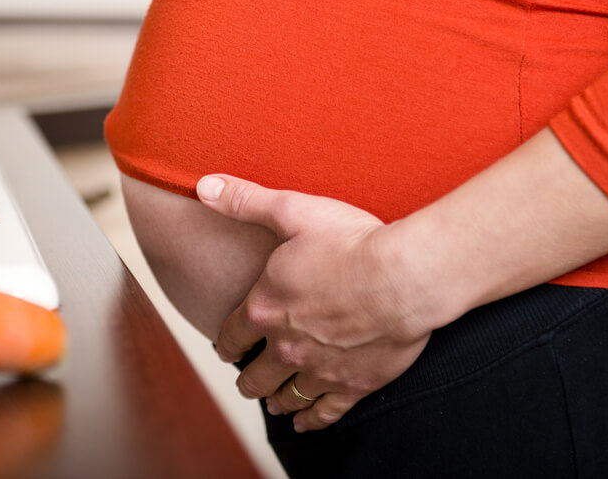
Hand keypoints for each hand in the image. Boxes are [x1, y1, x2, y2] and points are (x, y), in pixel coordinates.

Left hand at [197, 175, 432, 432]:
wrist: (404, 278)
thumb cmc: (349, 241)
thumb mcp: (292, 211)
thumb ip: (244, 201)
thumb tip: (203, 185)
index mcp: (264, 308)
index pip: (231, 335)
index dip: (225, 343)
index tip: (224, 348)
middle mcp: (286, 346)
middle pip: (255, 374)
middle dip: (248, 377)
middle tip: (247, 379)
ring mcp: (319, 369)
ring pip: (287, 395)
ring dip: (275, 398)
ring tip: (272, 400)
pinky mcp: (354, 384)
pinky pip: (326, 412)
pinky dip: (312, 420)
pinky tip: (305, 423)